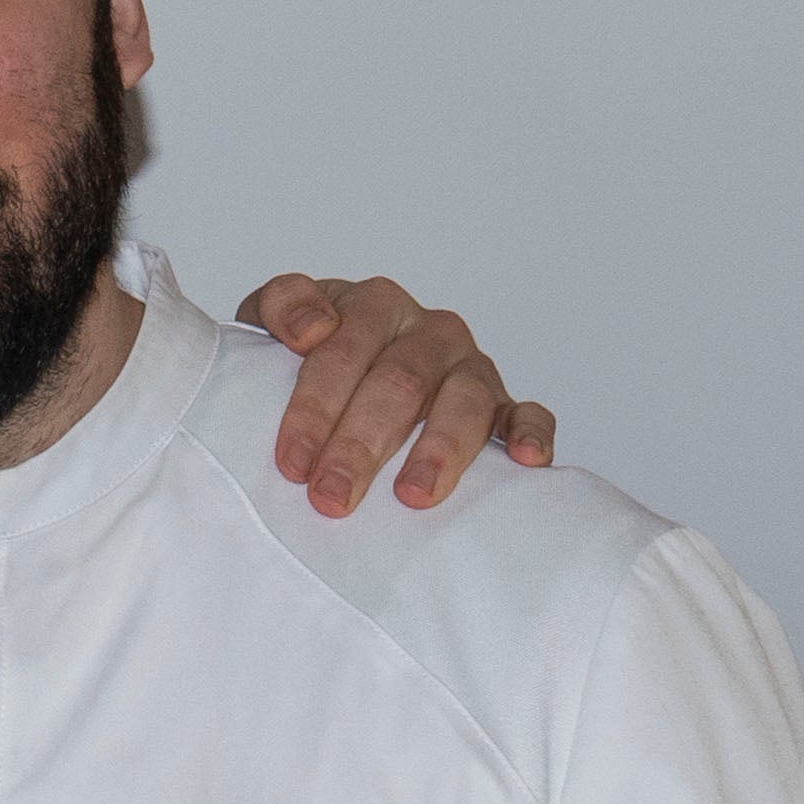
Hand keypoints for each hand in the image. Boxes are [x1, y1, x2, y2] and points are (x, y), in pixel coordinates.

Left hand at [234, 273, 554, 516]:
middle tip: (330, 497)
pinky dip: (531, 433)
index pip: (342, 348)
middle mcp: (428, 331)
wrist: (353, 391)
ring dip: (439, 448)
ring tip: (411, 494)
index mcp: (372, 306)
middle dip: (361, 443)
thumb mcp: (272, 330)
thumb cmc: (308, 369)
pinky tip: (525, 460)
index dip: (314, 406)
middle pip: (398, 382)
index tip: (291, 462)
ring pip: (465, 399)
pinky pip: (530, 413)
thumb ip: (277, 308)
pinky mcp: (506, 407)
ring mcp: (471, 368)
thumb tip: (309, 329)